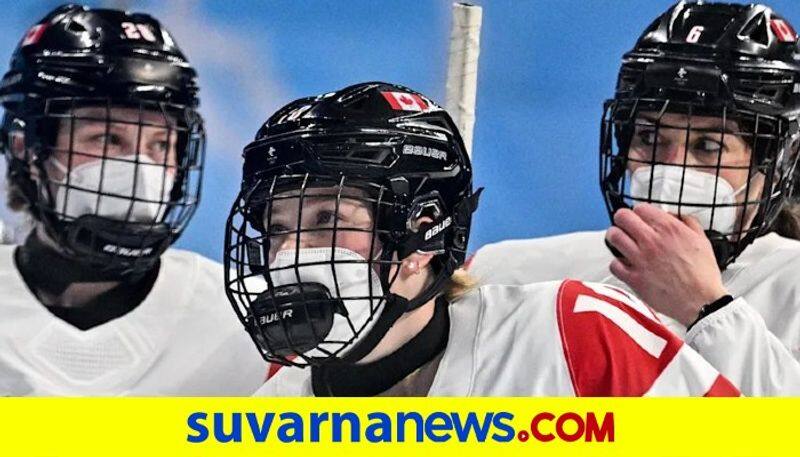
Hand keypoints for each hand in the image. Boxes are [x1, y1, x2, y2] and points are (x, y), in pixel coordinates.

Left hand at [605, 203, 728, 325]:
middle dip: (623, 219)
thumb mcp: (702, 240)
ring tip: (621, 241)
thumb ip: (687, 222)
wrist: (701, 302)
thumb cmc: (702, 274)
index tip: (640, 217)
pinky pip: (613, 263)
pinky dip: (617, 263)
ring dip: (615, 236)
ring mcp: (640, 259)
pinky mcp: (634, 278)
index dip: (639, 211)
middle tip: (626, 225)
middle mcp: (652, 241)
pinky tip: (624, 264)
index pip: (640, 208)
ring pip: (614, 236)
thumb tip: (674, 215)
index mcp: (669, 229)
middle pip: (622, 217)